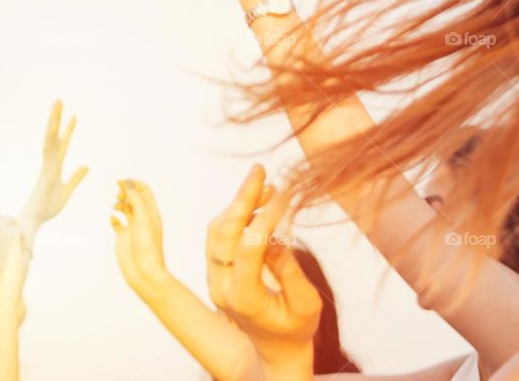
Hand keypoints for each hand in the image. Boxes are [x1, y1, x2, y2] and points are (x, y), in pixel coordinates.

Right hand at [19, 101, 88, 237]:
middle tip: (59, 100)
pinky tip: (54, 123)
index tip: (74, 116)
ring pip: (50, 138)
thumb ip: (76, 178)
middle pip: (54, 136)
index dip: (68, 130)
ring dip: (53, 120)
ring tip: (57, 104)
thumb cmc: (46, 209)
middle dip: (57, 118)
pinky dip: (50, 136)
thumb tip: (87, 165)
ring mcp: (47, 165)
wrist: (33, 221)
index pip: (63, 144)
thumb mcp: (67, 191)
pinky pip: (48, 149)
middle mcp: (50, 162)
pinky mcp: (45, 169)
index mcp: (55, 167)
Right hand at [111, 179, 170, 297]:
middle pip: (134, 198)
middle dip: (124, 192)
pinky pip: (117, 223)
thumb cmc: (147, 247)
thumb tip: (128, 183)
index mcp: (151, 213)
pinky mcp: (124, 238)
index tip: (120, 182)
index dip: (133, 184)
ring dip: (119, 204)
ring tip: (115, 207)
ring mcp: (133, 228)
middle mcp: (143, 219)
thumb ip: (135, 199)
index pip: (144, 191)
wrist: (144, 272)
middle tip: (117, 195)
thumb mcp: (143, 218)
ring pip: (126, 209)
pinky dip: (113, 218)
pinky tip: (112, 219)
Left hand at [206, 166, 319, 377]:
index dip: (264, 220)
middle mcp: (220, 285)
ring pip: (217, 229)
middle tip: (260, 171)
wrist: (275, 346)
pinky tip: (258, 199)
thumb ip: (290, 272)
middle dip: (241, 198)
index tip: (283, 197)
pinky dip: (236, 212)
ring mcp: (213, 275)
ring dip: (239, 202)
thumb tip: (277, 235)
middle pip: (223, 233)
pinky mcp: (215, 266)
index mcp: (242, 299)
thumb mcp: (305, 306)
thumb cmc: (296, 327)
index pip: (248, 250)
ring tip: (265, 183)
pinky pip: (218, 233)